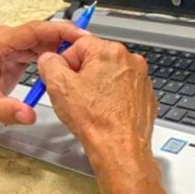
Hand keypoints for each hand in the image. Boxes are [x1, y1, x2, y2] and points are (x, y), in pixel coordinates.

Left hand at [0, 21, 88, 126]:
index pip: (34, 30)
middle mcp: (5, 40)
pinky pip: (38, 50)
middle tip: (87, 45)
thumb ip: (8, 110)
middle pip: (41, 32)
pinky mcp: (14, 55)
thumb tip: (29, 115)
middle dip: (65, 37)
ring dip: (60, 46)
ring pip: (42, 40)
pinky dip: (52, 55)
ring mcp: (10, 46)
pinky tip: (66, 63)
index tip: (78, 33)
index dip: (58, 30)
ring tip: (82, 55)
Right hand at [36, 37, 156, 169]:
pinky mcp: (145, 95)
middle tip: (74, 96)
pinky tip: (104, 112)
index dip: (65, 63)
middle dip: (81, 75)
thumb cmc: (96, 121)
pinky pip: (122, 90)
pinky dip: (112, 98)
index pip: (78, 45)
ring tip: (90, 107)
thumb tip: (49, 59)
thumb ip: (49, 64)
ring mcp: (140, 78)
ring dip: (97, 87)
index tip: (62, 79)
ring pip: (109, 75)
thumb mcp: (58, 87)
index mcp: (109, 51)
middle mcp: (129, 60)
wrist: (120, 148)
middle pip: (95, 59)